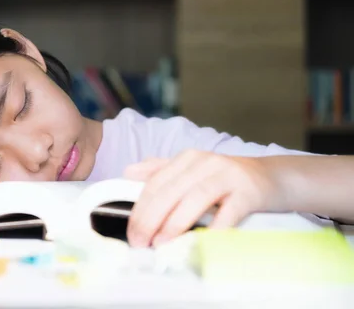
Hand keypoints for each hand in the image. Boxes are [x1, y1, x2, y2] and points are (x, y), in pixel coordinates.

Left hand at [124, 149, 284, 247]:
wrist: (272, 178)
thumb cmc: (226, 180)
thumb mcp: (192, 170)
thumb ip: (160, 170)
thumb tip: (128, 172)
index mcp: (187, 159)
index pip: (156, 183)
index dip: (140, 209)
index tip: (132, 233)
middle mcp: (205, 162)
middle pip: (171, 190)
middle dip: (151, 218)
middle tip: (141, 242)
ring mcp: (228, 175)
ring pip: (195, 198)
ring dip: (175, 222)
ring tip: (161, 243)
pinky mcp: (249, 191)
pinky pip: (230, 211)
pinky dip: (216, 227)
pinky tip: (204, 242)